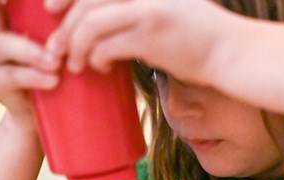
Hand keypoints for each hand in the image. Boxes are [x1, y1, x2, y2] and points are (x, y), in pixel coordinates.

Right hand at [0, 0, 61, 128]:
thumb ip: (73, 33)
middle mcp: (4, 30)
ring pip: (5, 43)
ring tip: (56, 64)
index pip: (12, 0)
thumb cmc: (70, 76)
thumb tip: (90, 19)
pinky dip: (34, 77)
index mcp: (23, 16)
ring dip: (33, 53)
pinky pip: (13, 75)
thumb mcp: (72, 49)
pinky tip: (53, 81)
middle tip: (26, 5)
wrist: (52, 116)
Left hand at [44, 0, 237, 86]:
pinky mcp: (150, 38)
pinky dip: (95, 58)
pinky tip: (100, 68)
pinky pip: (106, 46)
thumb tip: (110, 18)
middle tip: (56, 48)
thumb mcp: (174, 6)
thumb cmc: (204, 37)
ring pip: (90, 24)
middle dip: (63, 26)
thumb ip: (142, 7)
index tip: (51, 8)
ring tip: (75, 63)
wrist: (233, 53)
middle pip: (85, 1)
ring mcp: (146, 11)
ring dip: (74, 46)